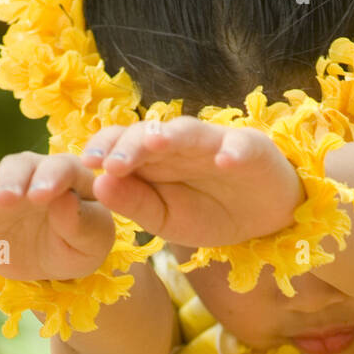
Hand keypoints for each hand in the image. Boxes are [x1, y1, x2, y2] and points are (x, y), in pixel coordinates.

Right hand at [0, 153, 115, 281]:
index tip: (44, 198)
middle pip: (14, 164)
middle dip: (9, 181)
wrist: (51, 268)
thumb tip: (64, 200)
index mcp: (65, 176)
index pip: (60, 167)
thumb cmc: (78, 246)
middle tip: (6, 201)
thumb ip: (85, 223)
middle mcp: (25, 173)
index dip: (52, 178)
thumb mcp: (94, 243)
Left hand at [82, 117, 304, 247]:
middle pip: (151, 134)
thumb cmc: (211, 212)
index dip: (107, 149)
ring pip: (192, 133)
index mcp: (157, 159)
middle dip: (131, 144)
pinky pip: (242, 147)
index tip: (88, 164)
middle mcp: (182, 145)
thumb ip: (135, 204)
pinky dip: (234, 153)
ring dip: (173, 136)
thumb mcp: (166, 219)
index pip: (125, 144)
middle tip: (111, 162)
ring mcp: (217, 144)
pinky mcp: (252, 150)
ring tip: (156, 144)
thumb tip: (98, 184)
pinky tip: (226, 161)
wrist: (264, 217)